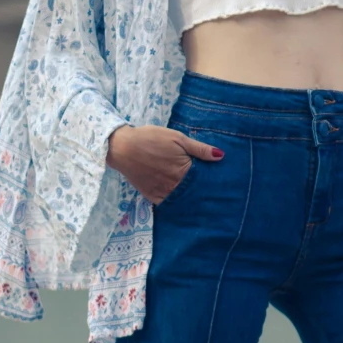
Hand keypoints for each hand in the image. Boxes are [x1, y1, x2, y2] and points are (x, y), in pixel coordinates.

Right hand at [107, 124, 221, 204]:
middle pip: (194, 192)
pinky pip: (167, 204)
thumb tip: (220, 156)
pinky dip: (175, 202)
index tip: (220, 184)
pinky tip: (180, 201)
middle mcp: (175, 185)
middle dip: (202, 192)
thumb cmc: (151, 139)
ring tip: (200, 200)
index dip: (211, 181)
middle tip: (213, 195)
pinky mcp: (151, 196)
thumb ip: (199, 149)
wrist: (122, 147)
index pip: (203, 180)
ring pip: (182, 200)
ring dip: (190, 199)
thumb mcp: (177, 138)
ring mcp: (162, 192)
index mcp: (184, 170)